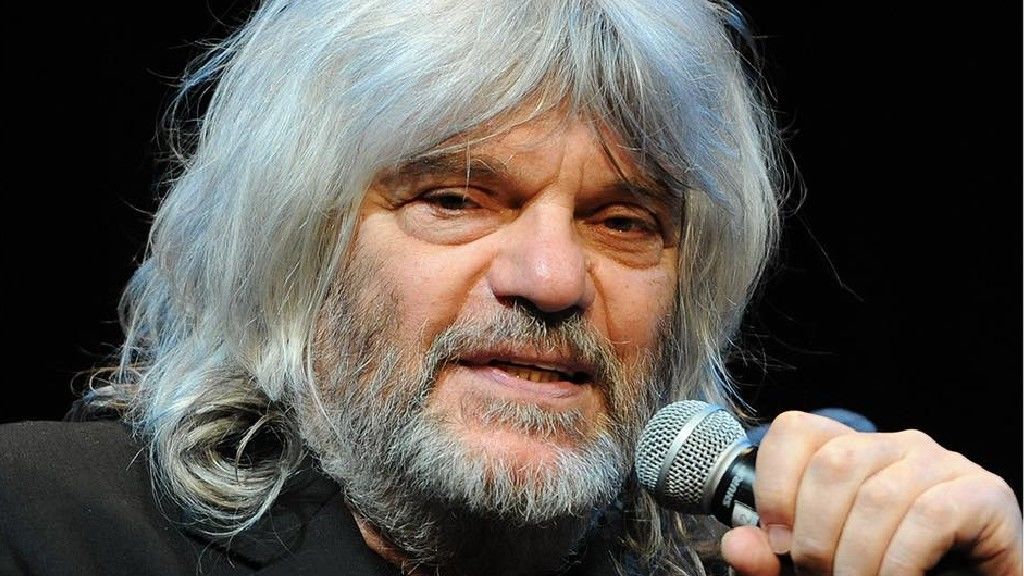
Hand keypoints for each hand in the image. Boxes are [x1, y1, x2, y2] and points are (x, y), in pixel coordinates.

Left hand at [720, 411, 1021, 574]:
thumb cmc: (883, 573)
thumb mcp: (816, 569)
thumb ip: (772, 560)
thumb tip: (735, 546)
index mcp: (850, 451)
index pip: (795, 430)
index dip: (774, 484)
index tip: (777, 541)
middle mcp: (895, 445)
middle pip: (833, 463)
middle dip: (816, 534)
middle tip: (819, 575)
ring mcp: (940, 464)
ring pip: (879, 495)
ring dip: (856, 557)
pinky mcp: (982, 493)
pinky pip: (929, 515)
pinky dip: (899, 561)